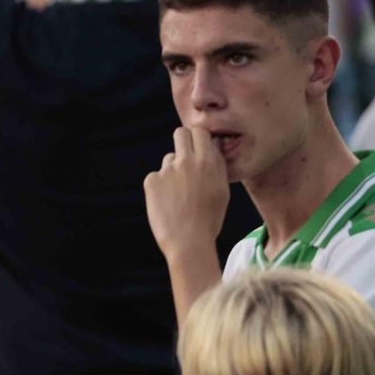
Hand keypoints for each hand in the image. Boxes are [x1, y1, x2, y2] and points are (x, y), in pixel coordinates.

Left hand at [144, 127, 230, 261]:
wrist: (188, 242)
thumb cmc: (210, 219)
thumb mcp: (223, 190)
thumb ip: (218, 166)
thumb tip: (213, 148)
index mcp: (208, 162)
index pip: (200, 132)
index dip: (199, 138)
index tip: (199, 147)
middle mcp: (187, 161)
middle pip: (180, 134)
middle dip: (183, 141)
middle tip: (185, 158)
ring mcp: (167, 171)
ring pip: (169, 159)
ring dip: (173, 170)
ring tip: (180, 194)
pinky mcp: (151, 181)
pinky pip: (157, 176)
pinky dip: (161, 187)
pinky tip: (168, 203)